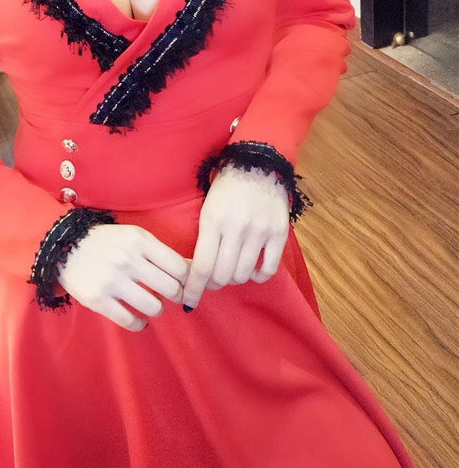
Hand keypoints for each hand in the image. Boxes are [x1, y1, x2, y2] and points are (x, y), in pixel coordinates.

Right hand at [57, 224, 188, 331]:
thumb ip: (161, 252)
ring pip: (154, 307)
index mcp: (140, 240)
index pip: (179, 267)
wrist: (62, 245)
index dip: (187, 280)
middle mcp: (128, 259)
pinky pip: (130, 321)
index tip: (183, 284)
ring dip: (157, 309)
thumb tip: (194, 268)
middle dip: (175, 296)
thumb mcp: (134, 237)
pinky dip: (139, 324)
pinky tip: (139, 320)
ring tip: (150, 304)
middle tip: (170, 296)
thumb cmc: (106, 242)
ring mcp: (112, 280)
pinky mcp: (98, 299)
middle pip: (171, 288)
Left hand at [182, 165, 289, 309]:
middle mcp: (236, 228)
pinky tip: (252, 268)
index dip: (193, 289)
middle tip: (211, 280)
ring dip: (234, 278)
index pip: (201, 266)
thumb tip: (198, 273)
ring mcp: (260, 232)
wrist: (257, 165)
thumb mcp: (207, 209)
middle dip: (213, 284)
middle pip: (222, 275)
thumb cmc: (226, 189)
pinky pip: (268, 269)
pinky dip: (258, 275)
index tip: (188, 302)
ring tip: (231, 269)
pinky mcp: (278, 234)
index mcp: (213, 221)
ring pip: (243, 275)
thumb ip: (205, 239)